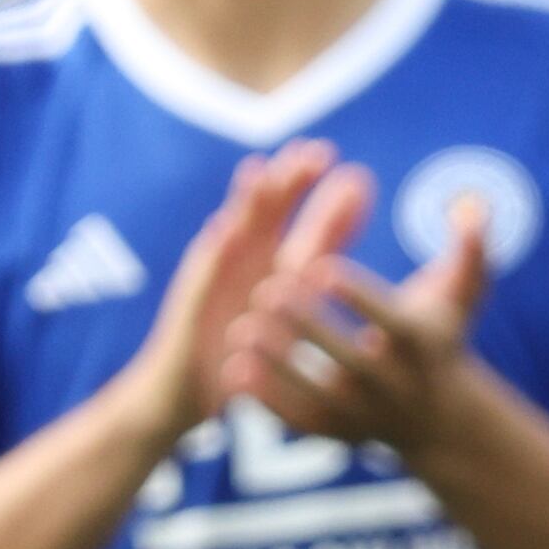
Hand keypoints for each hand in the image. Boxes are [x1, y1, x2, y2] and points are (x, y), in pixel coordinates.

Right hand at [108, 142, 350, 451]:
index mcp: (274, 269)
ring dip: (248, 203)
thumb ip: (317, 270)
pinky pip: (202, 278)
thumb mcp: (289, 314)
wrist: (186, 394)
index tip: (359, 177)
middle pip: (269, 216)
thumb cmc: (241, 354)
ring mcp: (213, 281)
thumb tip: (362, 244)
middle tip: (317, 154)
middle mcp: (244, 266)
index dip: (328, 202)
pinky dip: (213, 253)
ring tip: (265, 172)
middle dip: (291, 185)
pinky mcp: (189, 307)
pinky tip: (223, 229)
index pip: (306, 227)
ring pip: (232, 234)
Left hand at [221, 186, 490, 459]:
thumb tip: (471, 203)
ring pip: (319, 394)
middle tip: (266, 290)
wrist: (440, 417)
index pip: (391, 320)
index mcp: (420, 344)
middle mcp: (394, 385)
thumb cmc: (442, 336)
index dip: (358, 295)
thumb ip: (470, 247)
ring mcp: (365, 414)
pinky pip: (300, 421)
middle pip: (350, 359)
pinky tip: (234, 370)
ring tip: (240, 329)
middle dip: (309, 327)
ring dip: (279, 365)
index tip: (323, 265)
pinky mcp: (338, 434)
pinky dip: (268, 400)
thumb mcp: (462, 294)